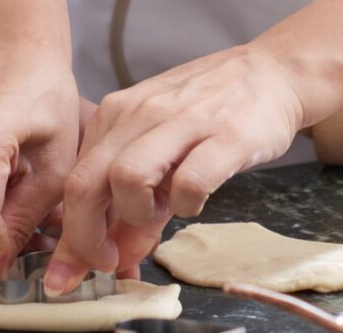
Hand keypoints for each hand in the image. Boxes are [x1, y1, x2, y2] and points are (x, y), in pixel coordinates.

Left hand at [45, 43, 311, 291]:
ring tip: (159, 216)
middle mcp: (141, 112)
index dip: (70, 235)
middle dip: (86, 238)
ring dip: (135, 215)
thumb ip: (135, 198)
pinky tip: (194, 202)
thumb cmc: (213, 110)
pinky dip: (186, 205)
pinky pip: (189, 182)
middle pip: (85, 182)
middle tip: (109, 263)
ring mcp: (183, 121)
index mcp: (117, 114)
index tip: (74, 271)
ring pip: (126, 178)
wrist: (272, 72)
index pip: (73, 180)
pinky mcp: (226, 135)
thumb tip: (116, 256)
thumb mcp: (162, 146)